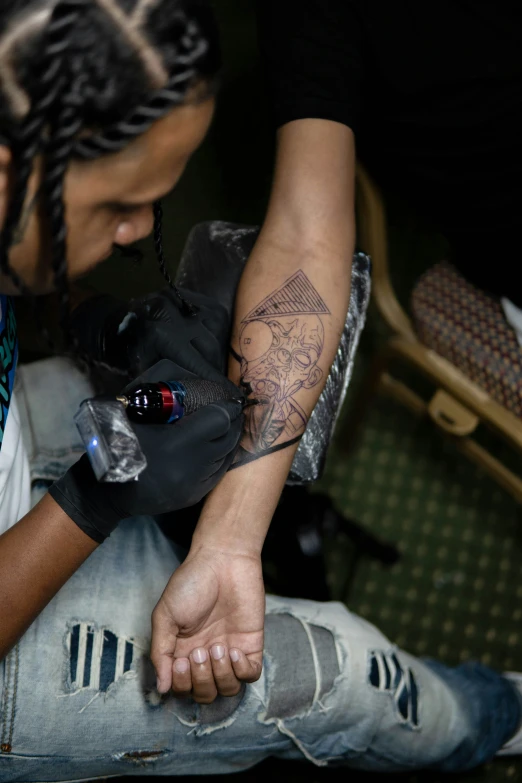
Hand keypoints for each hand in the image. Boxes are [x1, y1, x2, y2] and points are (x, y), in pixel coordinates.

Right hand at [49, 360, 243, 542]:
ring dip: (228, 439)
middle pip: (228, 437)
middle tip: (232, 409)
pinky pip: (219, 472)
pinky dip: (221, 457)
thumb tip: (189, 376)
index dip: (227, 406)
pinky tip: (217, 447)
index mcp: (176, 443)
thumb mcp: (132, 413)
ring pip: (227, 456)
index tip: (230, 398)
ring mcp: (195, 484)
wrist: (105, 492)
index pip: (219, 419)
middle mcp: (191, 466)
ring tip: (227, 425)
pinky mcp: (194, 496)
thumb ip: (161, 392)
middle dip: (232, 422)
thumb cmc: (115, 445)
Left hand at [69, 288, 229, 377]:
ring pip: (216, 330)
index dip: (215, 380)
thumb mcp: (143, 369)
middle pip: (210, 347)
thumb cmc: (130, 348)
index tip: (232, 393)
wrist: (118, 319)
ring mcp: (184, 300)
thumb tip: (196, 401)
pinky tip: (212, 341)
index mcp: (163, 335)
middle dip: (214, 366)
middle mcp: (176, 314)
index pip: (198, 362)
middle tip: (216, 381)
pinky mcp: (189, 294)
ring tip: (212, 362)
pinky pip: (215, 314)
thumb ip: (167, 383)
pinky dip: (216, 330)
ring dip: (217, 348)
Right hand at [151, 545, 264, 703]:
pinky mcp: (250, 644)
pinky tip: (233, 651)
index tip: (181, 661)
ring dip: (221, 676)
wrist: (222, 559)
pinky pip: (250, 675)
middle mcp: (207, 657)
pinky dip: (242, 671)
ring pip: (228, 689)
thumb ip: (161, 652)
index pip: (182, 688)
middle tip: (200, 651)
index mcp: (183, 652)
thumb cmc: (191, 583)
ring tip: (218, 648)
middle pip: (205, 694)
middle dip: (201, 680)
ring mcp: (230, 652)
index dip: (181, 684)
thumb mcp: (165, 616)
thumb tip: (161, 688)